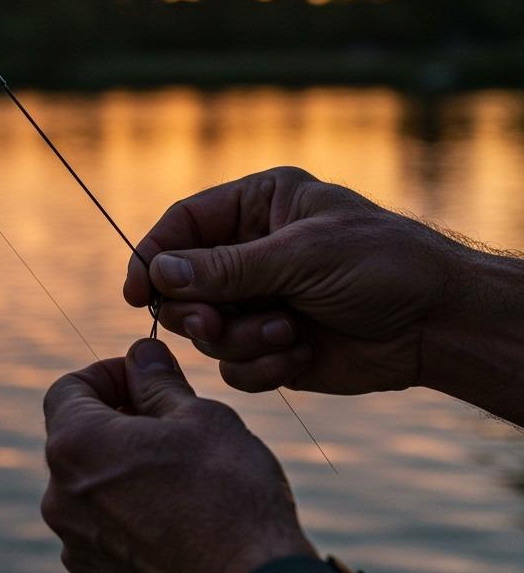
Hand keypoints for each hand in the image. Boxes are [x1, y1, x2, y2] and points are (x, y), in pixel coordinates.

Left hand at [41, 338, 313, 572]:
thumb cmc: (230, 496)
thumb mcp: (201, 417)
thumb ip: (158, 382)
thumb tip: (141, 355)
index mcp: (75, 446)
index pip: (67, 388)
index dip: (107, 375)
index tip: (146, 379)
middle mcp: (60, 499)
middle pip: (78, 442)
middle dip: (119, 425)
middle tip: (175, 427)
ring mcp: (77, 549)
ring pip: (93, 493)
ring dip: (125, 476)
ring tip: (184, 480)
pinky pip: (108, 539)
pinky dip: (133, 523)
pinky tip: (182, 527)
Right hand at [124, 166, 467, 394]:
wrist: (436, 325)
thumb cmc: (382, 265)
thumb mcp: (301, 255)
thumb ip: (226, 267)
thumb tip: (159, 272)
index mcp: (257, 207)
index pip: (183, 225)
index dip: (152, 256)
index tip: (136, 292)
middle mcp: (250, 253)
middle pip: (183, 285)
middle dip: (200, 311)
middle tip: (217, 324)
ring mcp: (258, 301)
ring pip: (206, 331)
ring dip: (241, 338)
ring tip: (286, 332)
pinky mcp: (270, 346)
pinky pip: (233, 366)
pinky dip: (261, 365)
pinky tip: (302, 351)